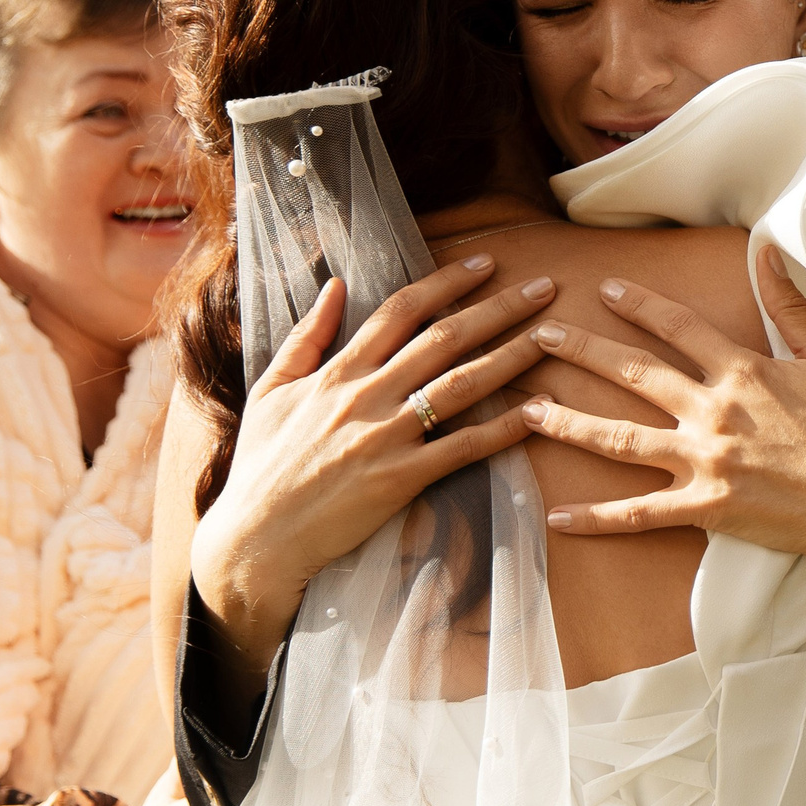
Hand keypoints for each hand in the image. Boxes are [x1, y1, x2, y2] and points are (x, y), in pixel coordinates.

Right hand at [190, 256, 555, 686]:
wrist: (253, 541)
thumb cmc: (262, 467)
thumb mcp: (271, 392)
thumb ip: (307, 337)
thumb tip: (335, 284)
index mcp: (337, 372)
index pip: (400, 311)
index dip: (446, 283)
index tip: (486, 263)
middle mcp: (365, 396)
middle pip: (443, 339)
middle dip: (499, 309)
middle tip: (546, 287)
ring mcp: (384, 438)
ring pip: (460, 385)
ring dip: (512, 357)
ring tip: (552, 337)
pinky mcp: (400, 480)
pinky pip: (461, 448)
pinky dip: (502, 428)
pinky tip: (538, 411)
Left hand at [520, 247, 805, 568]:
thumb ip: (792, 306)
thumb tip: (769, 252)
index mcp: (743, 371)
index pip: (678, 327)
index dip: (640, 305)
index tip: (607, 289)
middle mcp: (712, 412)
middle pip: (633, 374)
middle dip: (582, 351)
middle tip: (541, 335)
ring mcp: (704, 463)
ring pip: (619, 439)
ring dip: (568, 424)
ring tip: (526, 411)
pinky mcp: (705, 510)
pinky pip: (638, 516)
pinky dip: (594, 519)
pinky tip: (556, 517)